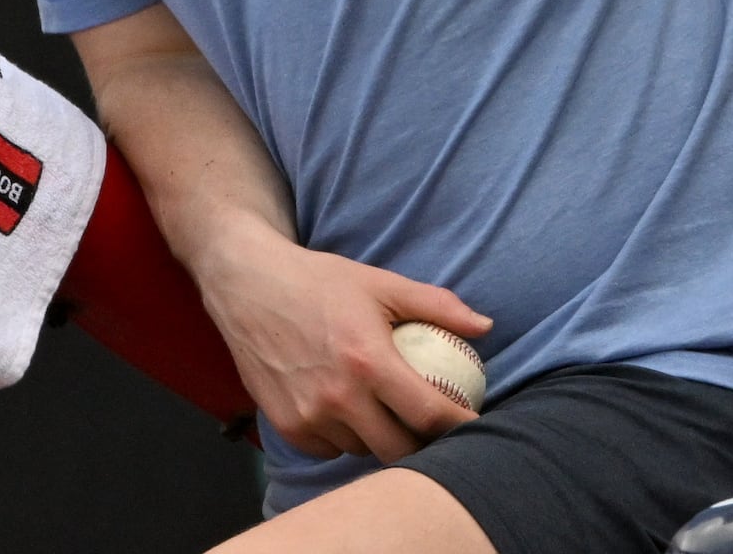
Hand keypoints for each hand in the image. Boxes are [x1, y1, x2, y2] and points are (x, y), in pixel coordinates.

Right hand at [194, 226, 489, 462]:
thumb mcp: (381, 283)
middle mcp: (339, 397)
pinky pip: (331, 449)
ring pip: (363, 451)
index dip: (460, 426)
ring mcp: (309, 417)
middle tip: (435, 431)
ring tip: (393, 418)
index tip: (475, 425)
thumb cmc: (319, 281)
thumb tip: (485, 326)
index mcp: (369, 361)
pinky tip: (351, 413)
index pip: (429, 414)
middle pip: (399, 450)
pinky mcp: (287, 426)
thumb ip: (437, 306)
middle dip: (424, 447)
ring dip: (383, 442)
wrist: (247, 285)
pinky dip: (346, 438)